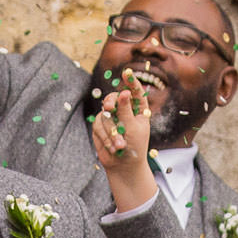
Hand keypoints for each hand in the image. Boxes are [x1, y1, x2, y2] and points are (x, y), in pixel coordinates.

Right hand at [89, 89, 157, 212]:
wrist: (124, 165)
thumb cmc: (135, 146)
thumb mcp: (133, 127)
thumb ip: (126, 110)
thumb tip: (123, 92)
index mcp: (138, 109)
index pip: (135, 91)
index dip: (131, 81)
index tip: (126, 72)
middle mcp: (124, 111)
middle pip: (114, 98)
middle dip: (111, 103)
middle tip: (109, 107)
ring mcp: (112, 118)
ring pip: (105, 114)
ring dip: (111, 132)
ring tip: (120, 145)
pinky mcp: (101, 127)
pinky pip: (98, 125)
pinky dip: (105, 137)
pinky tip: (113, 147)